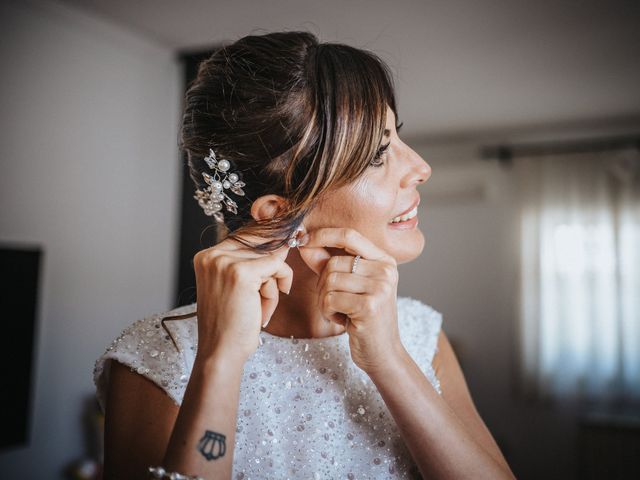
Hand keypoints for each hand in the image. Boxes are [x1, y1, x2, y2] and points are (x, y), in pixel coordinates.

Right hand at [193, 234, 292, 362]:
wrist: (221, 352)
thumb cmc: (230, 325)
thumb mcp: (238, 287)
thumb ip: (253, 262)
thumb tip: (284, 240)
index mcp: (206, 256)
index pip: (246, 237)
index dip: (268, 248)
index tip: (283, 253)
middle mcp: (212, 255)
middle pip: (260, 243)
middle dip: (272, 270)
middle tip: (271, 294)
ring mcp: (224, 262)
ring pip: (271, 256)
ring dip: (274, 284)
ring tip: (261, 307)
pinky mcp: (241, 272)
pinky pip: (277, 265)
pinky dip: (280, 284)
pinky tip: (267, 306)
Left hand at [298, 227, 404, 373]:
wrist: (383, 353)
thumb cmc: (364, 319)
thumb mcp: (351, 286)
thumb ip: (329, 263)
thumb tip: (305, 242)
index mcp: (385, 260)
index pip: (349, 235)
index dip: (322, 235)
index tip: (303, 240)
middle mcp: (386, 270)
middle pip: (333, 263)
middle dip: (322, 284)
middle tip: (334, 303)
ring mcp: (380, 287)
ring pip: (329, 281)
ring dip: (325, 301)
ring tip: (341, 312)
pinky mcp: (369, 306)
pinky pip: (330, 300)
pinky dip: (329, 313)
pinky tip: (344, 321)